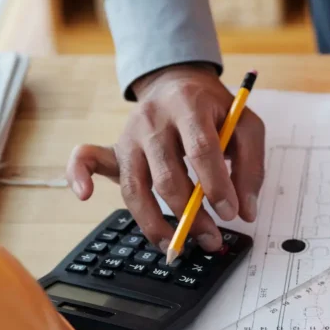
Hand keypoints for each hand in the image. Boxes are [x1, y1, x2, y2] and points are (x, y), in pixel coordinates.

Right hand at [66, 64, 265, 251]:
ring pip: (135, 185)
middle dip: (190, 215)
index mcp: (189, 107)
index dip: (216, 186)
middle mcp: (154, 120)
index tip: (230, 213)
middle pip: (167, 176)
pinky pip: (87, 159)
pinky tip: (85, 196)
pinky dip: (78, 175)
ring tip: (174, 246)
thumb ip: (251, 167)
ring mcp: (130, 134)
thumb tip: (245, 211)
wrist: (179, 83)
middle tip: (211, 239)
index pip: (201, 150)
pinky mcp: (115, 146)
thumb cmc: (215, 111)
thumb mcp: (245, 127)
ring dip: (154, 222)